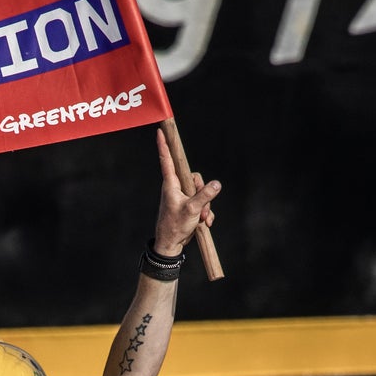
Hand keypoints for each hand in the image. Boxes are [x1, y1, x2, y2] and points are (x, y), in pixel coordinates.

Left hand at [152, 129, 220, 257]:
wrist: (171, 244)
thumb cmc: (175, 226)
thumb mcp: (193, 209)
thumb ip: (205, 195)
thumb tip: (217, 184)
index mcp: (171, 184)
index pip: (167, 160)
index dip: (164, 145)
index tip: (159, 132)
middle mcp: (176, 187)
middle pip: (194, 178)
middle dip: (204, 191)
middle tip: (203, 207)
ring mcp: (182, 196)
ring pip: (201, 191)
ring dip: (206, 205)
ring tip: (203, 218)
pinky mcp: (188, 205)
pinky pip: (202, 202)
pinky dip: (206, 212)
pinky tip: (205, 222)